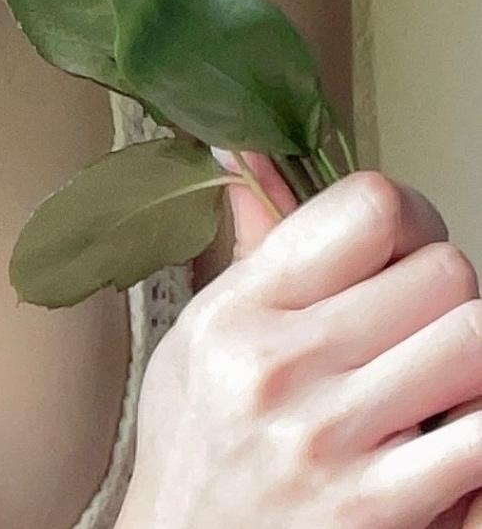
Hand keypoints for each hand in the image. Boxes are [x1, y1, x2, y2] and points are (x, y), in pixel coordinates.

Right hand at [118, 155, 481, 527]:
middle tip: (428, 318)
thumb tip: (250, 155)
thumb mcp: (200, 335)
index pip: (367, 208)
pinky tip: (450, 432)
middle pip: (444, 272)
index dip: (411, 216)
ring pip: (477, 341)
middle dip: (450, 290)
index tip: (405, 243)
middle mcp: (285, 365)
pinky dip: (480, 423)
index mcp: (240, 310)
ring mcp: (335, 440)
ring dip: (473, 354)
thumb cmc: (196, 449)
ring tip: (443, 373)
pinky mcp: (382, 512)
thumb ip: (252, 250)